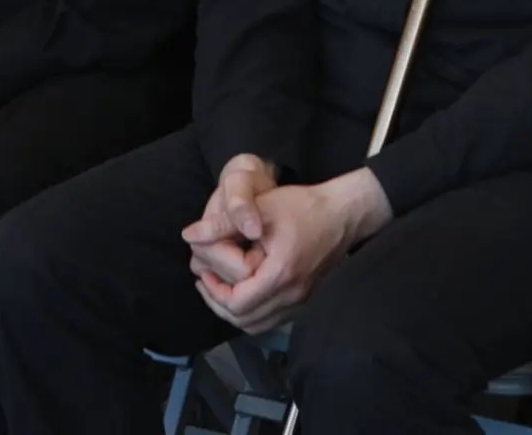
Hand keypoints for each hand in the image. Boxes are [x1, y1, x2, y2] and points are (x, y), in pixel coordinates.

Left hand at [190, 167, 392, 334]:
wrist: (343, 213)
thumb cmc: (304, 206)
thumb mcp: (260, 207)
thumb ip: (222, 223)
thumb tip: (189, 236)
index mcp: (280, 273)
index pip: (237, 302)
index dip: (213, 289)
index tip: (202, 269)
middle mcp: (293, 295)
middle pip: (244, 320)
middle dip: (218, 302)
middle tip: (204, 280)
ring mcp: (301, 301)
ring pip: (258, 325)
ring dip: (234, 310)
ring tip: (218, 287)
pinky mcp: (305, 300)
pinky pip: (272, 320)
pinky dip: (252, 311)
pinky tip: (243, 290)